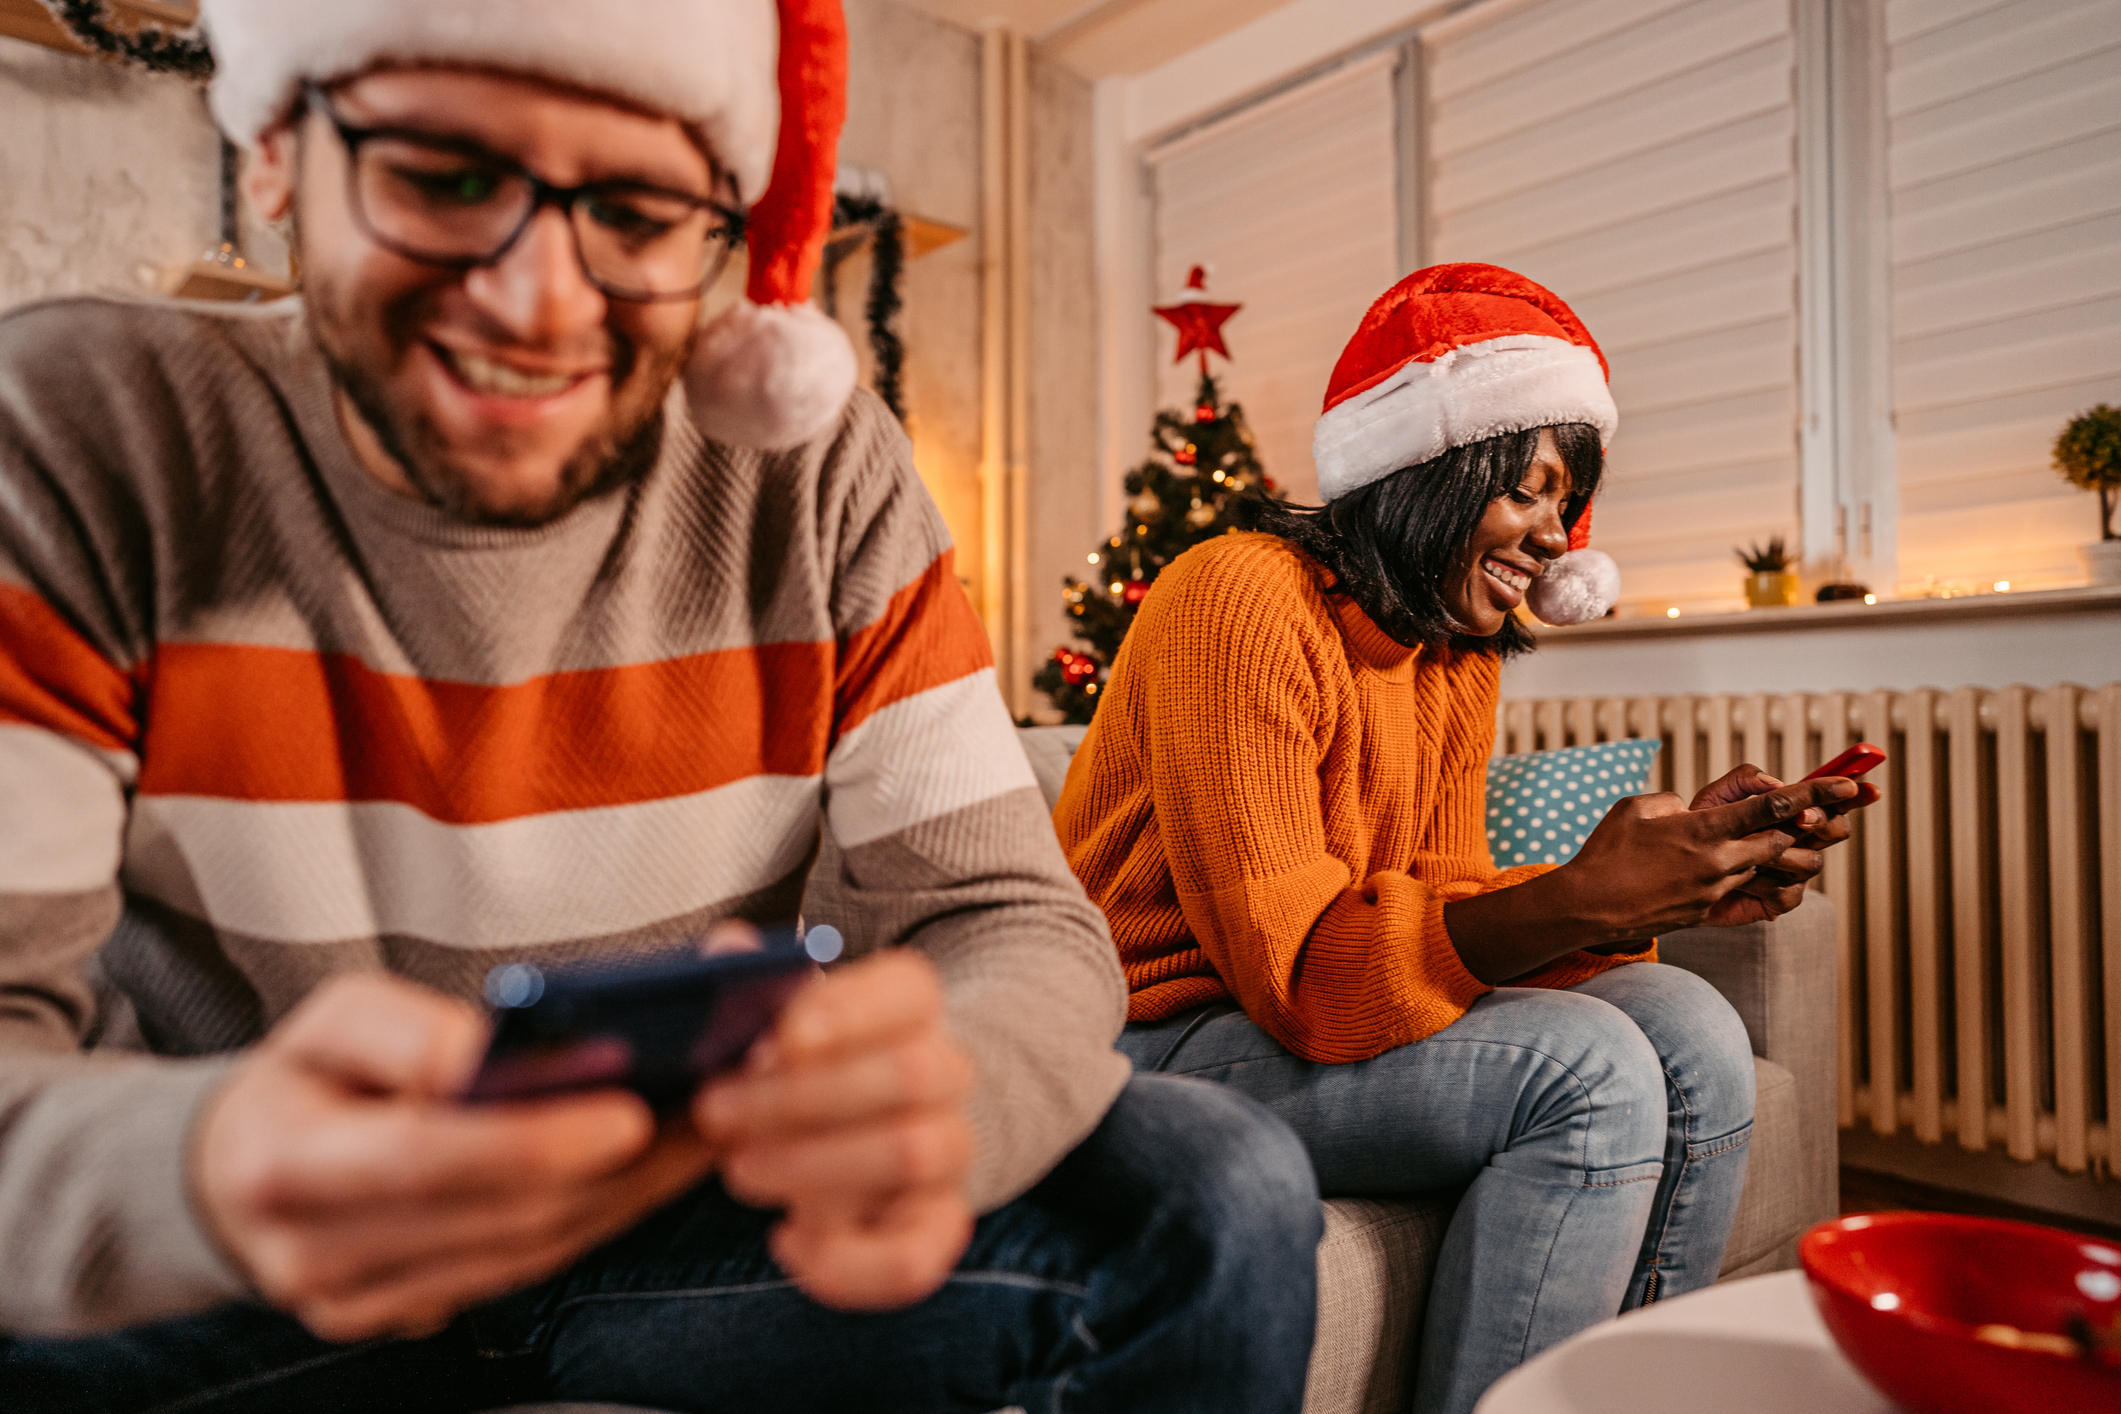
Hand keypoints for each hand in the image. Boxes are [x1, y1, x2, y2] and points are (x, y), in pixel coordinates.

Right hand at [194, 973, 716, 1342]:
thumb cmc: (303, 1080)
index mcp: (287, 1164)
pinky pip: (529, 1268)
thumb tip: (493, 1049)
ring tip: (707, 1118)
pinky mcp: (413, 1317)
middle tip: (709, 1098)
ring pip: (534, 1250)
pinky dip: (602, 1212)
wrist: (236, 1172)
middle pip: (505, 1215)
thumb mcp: (329, 1020)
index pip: (427, 1158)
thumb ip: (407, 1032)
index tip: (628, 1109)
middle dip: (622, 1160)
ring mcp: (369, 1301)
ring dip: (634, 1188)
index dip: (532, 1140)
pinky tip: (658, 1163)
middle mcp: (323, 1253)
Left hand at [696, 949, 974, 1311]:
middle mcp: (946, 1073)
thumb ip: (748, 980)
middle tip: (717, 1108)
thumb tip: (728, 950)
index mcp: (911, 1005)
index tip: (780, 1037)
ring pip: (916, 1154)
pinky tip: (786, 1239)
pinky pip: (915, 1257)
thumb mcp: (774, 1014)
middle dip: (805, 1096)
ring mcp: (949, 1153)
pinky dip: (846, 1262)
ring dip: (815, 1166)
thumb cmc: (801, 1063)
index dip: (849, 1011)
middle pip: (910, 1074)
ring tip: (738, 1167)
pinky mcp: (934, 1226)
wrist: (862, 1123)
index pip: (911, 989)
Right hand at [1553, 773, 1863, 940]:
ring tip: (1767, 843)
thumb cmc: (1606, 852)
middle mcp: (1719, 863)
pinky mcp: (1707, 914)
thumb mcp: (1637, 808)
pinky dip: (1747, 878)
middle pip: (1783, 843)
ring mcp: (1716, 892)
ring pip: (1766, 870)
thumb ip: (1675, 802)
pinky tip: (1733, 872)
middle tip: (1824, 816)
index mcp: (1704, 831)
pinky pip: (1744, 894)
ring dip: (1774, 854)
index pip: (1773, 807)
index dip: (1816, 793)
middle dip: (1803, 828)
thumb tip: (1691, 810)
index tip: (1849, 784)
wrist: (1587, 907)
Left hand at [1686, 764, 1879, 924]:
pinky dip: (1761, 884)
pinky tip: (1738, 881)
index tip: (1868, 787)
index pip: (1831, 802)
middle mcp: (1799, 842)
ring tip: (1745, 853)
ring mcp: (1792, 872)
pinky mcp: (1779, 900)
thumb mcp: (1714, 798)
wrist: (1673, 874)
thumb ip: (1744, 781)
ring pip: (1811, 862)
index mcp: (1790, 814)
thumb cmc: (1697, 832)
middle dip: (1822, 822)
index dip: (1853, 794)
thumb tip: (1778, 785)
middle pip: (1835, 831)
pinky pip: (1787, 892)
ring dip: (1780, 855)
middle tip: (1800, 817)